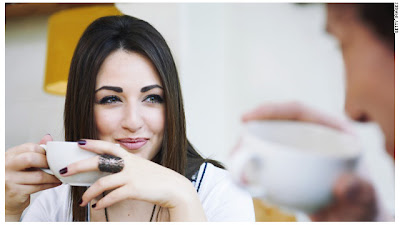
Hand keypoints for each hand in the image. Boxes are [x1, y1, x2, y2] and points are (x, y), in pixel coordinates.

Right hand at [5, 134, 61, 220]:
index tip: (52, 155)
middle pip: (30, 159)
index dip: (44, 151)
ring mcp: (9, 180)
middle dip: (47, 162)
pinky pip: (38, 187)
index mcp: (8, 155)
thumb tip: (48, 137)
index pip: (29, 147)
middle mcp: (6, 166)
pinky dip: (50, 184)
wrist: (6, 200)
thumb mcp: (22, 162)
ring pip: (38, 176)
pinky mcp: (15, 192)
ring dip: (53, 176)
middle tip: (56, 165)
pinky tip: (55, 183)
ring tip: (59, 175)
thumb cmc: (15, 179)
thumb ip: (34, 150)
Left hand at [60, 139, 205, 220]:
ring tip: (82, 200)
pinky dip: (102, 202)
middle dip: (78, 166)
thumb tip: (108, 172)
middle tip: (64, 171)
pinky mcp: (133, 189)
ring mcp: (130, 176)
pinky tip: (97, 206)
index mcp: (128, 157)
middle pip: (98, 162)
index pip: (107, 146)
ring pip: (102, 183)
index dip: (92, 143)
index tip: (78, 142)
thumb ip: (126, 166)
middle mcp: (127, 164)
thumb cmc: (156, 178)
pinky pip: (112, 196)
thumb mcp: (141, 167)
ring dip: (89, 193)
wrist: (173, 187)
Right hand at [242, 101, 376, 220]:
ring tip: (234, 161)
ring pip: (268, 141)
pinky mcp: (288, 166)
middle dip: (251, 129)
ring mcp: (299, 151)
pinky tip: (243, 175)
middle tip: (236, 148)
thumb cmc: (361, 207)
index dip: (270, 110)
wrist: (351, 219)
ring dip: (247, 147)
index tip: (247, 118)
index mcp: (333, 131)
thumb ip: (360, 192)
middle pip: (277, 123)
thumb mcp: (364, 200)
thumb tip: (343, 184)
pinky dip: (251, 166)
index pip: (298, 111)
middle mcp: (313, 136)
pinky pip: (266, 161)